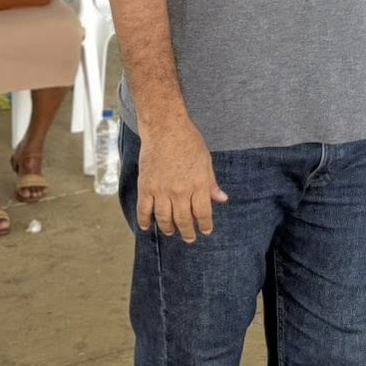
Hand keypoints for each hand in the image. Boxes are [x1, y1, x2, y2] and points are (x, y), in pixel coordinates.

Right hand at [134, 119, 228, 241]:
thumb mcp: (206, 161)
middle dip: (188, 232)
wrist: (165, 127)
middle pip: (184, 220)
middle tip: (189, 238)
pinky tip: (147, 226)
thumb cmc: (188, 141)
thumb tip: (221, 198)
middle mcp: (180, 191)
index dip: (205, 225)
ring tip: (171, 232)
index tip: (205, 230)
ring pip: (164, 219)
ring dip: (169, 228)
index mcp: (198, 184)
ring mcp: (161, 190)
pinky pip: (144, 209)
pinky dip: (145, 220)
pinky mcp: (146, 186)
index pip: (203, 213)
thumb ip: (211, 183)